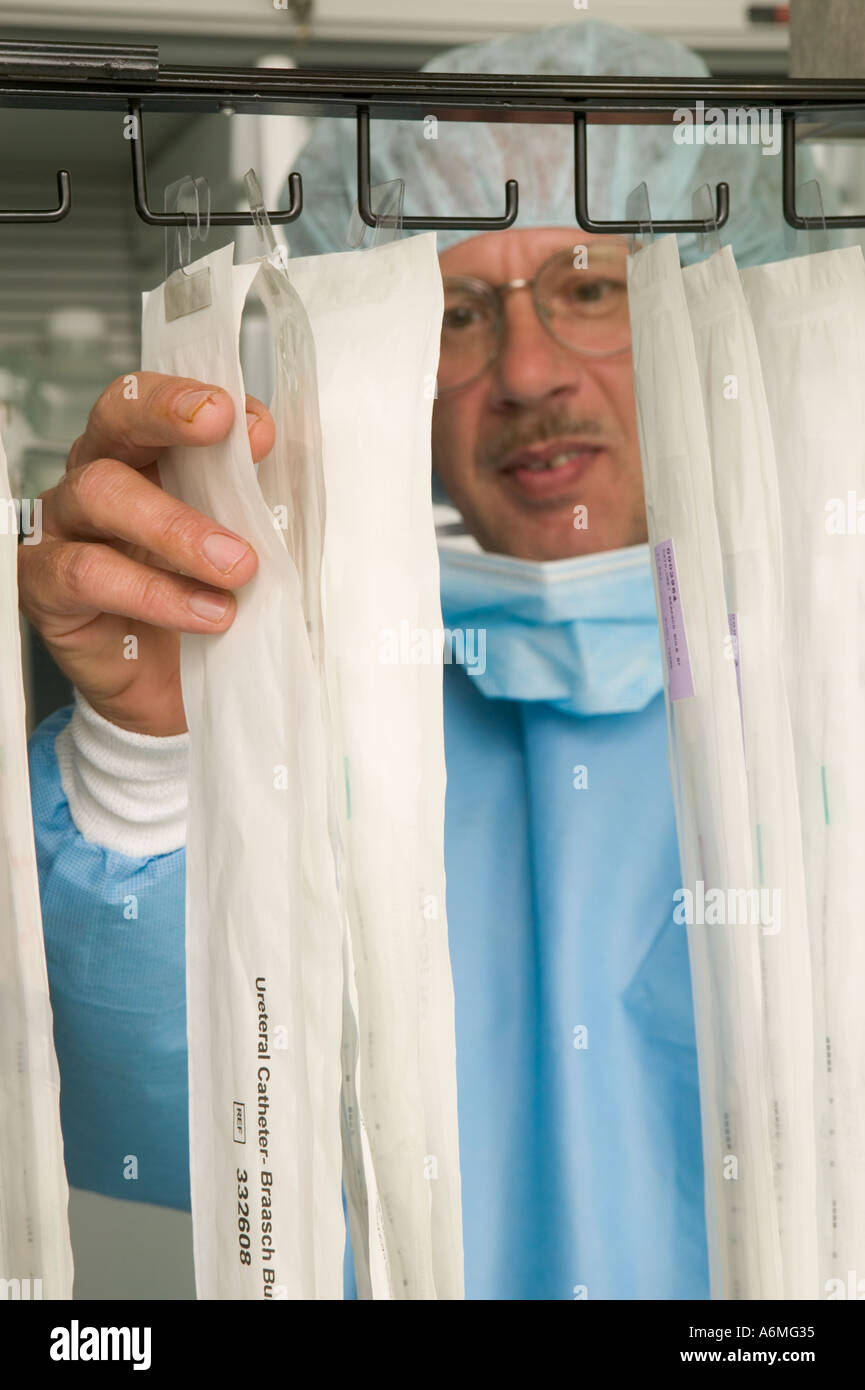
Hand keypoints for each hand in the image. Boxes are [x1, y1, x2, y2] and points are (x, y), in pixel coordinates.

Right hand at [18, 372, 273, 735]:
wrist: (174, 693)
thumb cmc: (201, 606)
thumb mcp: (239, 548)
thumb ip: (254, 501)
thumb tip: (281, 455)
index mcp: (139, 460)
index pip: (150, 402)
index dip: (187, 397)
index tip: (240, 416)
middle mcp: (94, 482)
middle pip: (113, 424)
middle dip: (167, 418)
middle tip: (221, 430)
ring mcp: (62, 530)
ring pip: (102, 495)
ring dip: (178, 527)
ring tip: (237, 567)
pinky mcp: (45, 587)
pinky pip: (90, 573)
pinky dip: (157, 593)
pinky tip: (207, 612)